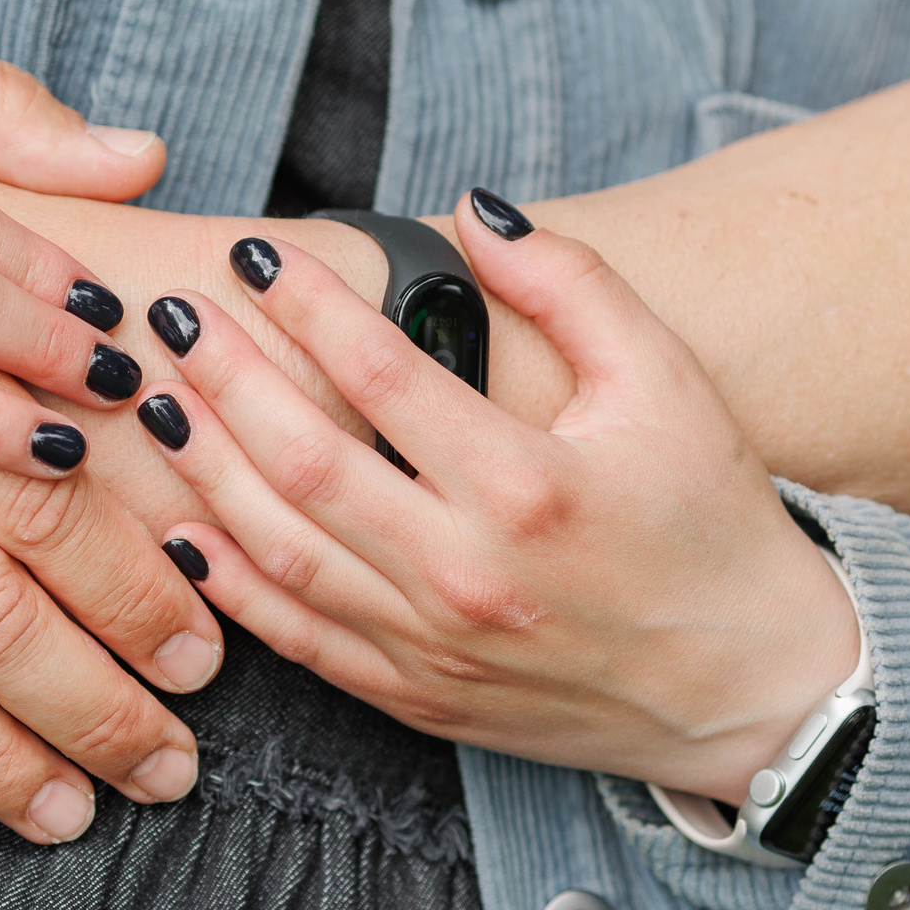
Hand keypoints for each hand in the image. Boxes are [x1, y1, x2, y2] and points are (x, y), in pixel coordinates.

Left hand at [133, 193, 860, 800]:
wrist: (757, 691)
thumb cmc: (713, 523)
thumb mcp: (667, 384)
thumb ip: (572, 285)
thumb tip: (471, 210)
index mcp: (530, 488)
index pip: (384, 374)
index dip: (306, 305)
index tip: (253, 254)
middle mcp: (467, 574)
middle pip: (306, 464)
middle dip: (223, 379)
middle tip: (167, 315)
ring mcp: (434, 647)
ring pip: (282, 553)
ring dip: (205, 470)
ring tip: (153, 398)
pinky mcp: (418, 699)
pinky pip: (298, 641)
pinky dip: (230, 586)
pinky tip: (181, 529)